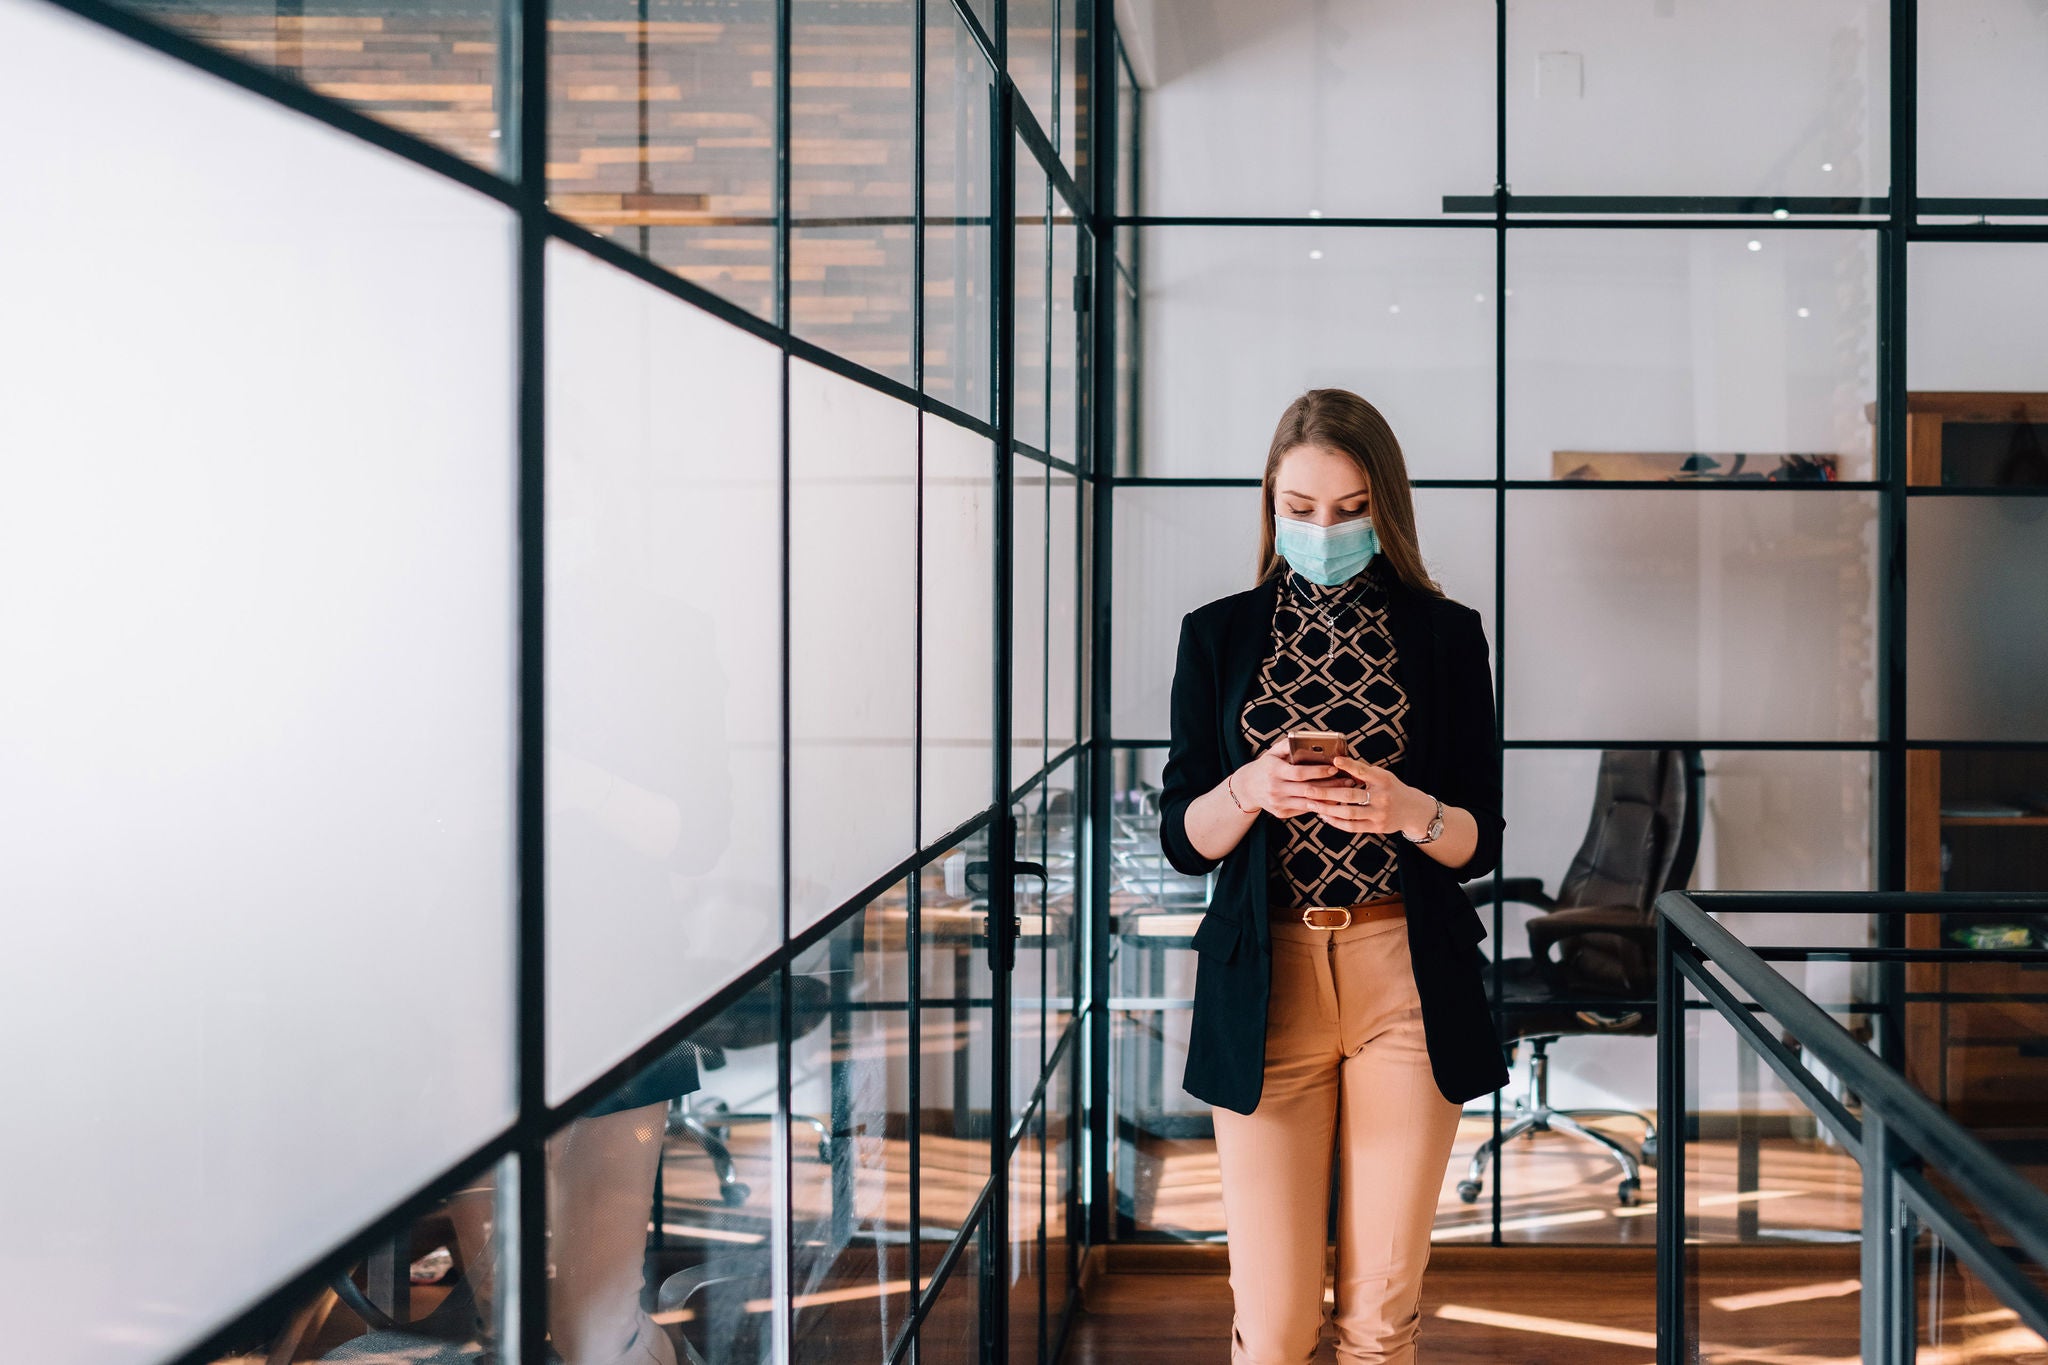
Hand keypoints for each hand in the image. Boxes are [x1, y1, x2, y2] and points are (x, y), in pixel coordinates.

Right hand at [1229, 738, 1344, 818]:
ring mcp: (1278, 803)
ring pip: (1308, 803)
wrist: (1247, 788)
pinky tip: (1333, 801)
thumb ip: (1287, 745)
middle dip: (1331, 786)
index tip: (1334, 768)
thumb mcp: (1272, 753)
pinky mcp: (1281, 813)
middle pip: (1308, 789)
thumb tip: (1306, 739)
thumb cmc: (1265, 766)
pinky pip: (1304, 811)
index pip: (1300, 773)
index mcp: (1273, 771)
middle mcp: (1275, 789)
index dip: (1318, 771)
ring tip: (1345, 791)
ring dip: (1329, 798)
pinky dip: (1320, 806)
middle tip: (1348, 781)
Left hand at [1301, 756, 1435, 837]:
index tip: (1333, 760)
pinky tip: (1324, 816)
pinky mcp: (1377, 828)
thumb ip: (1363, 772)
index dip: (1349, 765)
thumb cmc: (1391, 788)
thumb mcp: (1382, 776)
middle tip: (1308, 789)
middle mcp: (1382, 797)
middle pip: (1350, 795)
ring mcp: (1380, 814)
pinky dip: (1336, 822)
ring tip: (1311, 805)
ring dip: (1327, 809)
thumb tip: (1336, 762)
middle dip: (1326, 792)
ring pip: (1348, 813)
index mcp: (1383, 780)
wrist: (1413, 810)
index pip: (1364, 771)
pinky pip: (1352, 827)